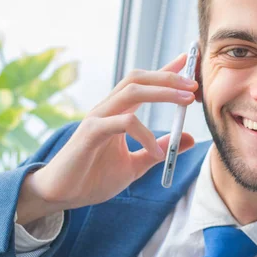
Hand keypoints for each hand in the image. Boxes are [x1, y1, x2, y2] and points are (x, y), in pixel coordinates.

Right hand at [17, 54, 196, 223]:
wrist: (62, 195)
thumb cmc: (92, 178)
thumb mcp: (134, 165)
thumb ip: (158, 150)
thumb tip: (189, 138)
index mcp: (117, 112)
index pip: (143, 83)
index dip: (166, 70)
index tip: (189, 61)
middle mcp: (107, 108)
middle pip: (138, 78)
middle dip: (168, 76)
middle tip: (194, 83)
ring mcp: (97, 118)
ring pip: (132, 91)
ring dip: (163, 92)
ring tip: (187, 101)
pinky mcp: (90, 133)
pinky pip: (124, 123)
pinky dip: (146, 135)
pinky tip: (158, 153)